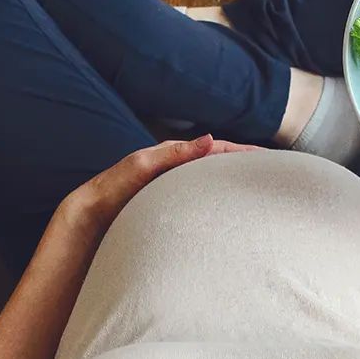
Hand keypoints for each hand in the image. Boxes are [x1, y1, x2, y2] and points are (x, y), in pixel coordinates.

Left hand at [67, 135, 258, 227]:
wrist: (86, 219)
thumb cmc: (110, 190)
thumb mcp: (141, 166)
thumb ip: (174, 153)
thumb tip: (210, 139)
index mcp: (172, 155)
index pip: (215, 149)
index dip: (241, 152)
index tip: (267, 158)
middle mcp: (176, 173)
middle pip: (218, 166)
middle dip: (244, 167)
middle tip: (272, 174)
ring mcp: (174, 192)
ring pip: (212, 186)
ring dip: (234, 186)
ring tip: (258, 194)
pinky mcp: (169, 210)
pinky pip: (202, 205)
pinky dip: (219, 204)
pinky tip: (229, 217)